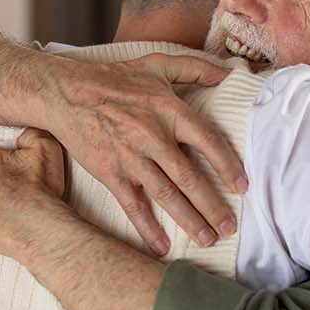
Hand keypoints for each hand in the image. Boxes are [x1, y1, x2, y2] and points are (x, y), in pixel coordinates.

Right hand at [51, 53, 243, 254]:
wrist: (67, 93)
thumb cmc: (116, 78)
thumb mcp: (158, 64)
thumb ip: (197, 68)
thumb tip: (229, 73)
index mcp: (170, 111)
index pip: (208, 142)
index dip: (228, 166)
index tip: (243, 187)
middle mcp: (153, 137)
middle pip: (190, 178)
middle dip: (213, 206)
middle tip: (230, 227)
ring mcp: (131, 157)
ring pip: (166, 196)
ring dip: (189, 220)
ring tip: (207, 239)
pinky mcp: (110, 173)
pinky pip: (133, 205)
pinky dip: (148, 228)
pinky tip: (162, 246)